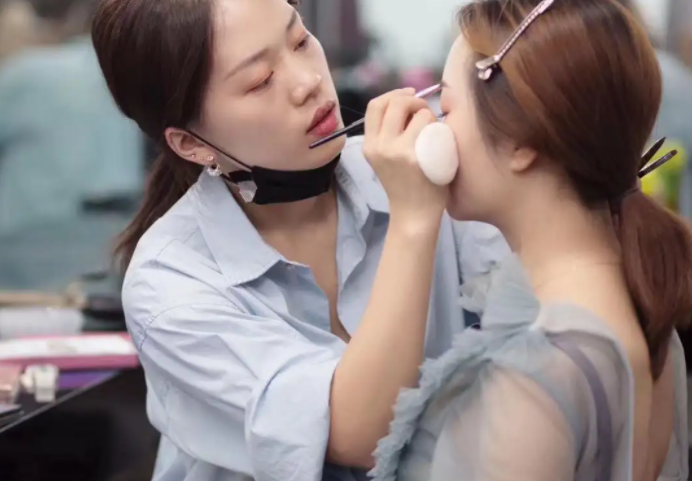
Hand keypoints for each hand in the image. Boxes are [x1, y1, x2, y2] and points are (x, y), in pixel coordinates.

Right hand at [362, 89, 447, 224]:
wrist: (413, 215)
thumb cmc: (405, 186)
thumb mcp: (385, 159)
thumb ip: (389, 134)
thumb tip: (406, 102)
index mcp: (369, 145)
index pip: (375, 105)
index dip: (393, 94)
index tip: (409, 97)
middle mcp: (379, 146)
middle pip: (393, 102)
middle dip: (413, 99)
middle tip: (425, 111)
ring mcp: (396, 150)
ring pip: (416, 111)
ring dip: (429, 115)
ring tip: (434, 131)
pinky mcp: (415, 156)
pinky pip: (430, 125)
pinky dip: (438, 127)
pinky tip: (441, 141)